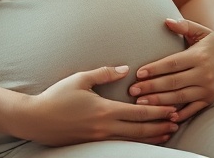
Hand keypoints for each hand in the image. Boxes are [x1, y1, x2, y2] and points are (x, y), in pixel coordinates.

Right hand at [12, 65, 179, 146]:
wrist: (36, 120)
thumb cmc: (56, 97)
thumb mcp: (80, 79)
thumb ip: (104, 73)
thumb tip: (125, 69)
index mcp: (104, 110)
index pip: (138, 112)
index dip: (157, 111)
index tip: (172, 109)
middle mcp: (105, 127)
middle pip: (140, 129)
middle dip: (160, 126)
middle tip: (177, 122)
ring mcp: (99, 138)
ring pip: (132, 139)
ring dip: (151, 136)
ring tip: (166, 133)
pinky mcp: (93, 143)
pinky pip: (120, 144)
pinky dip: (135, 141)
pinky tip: (142, 139)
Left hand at [129, 18, 213, 121]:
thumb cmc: (212, 42)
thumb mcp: (200, 30)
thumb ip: (184, 25)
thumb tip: (166, 20)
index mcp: (199, 56)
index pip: (173, 63)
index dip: (155, 69)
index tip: (139, 73)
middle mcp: (204, 73)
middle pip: (174, 82)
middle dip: (152, 87)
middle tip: (133, 90)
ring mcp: (207, 88)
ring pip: (180, 97)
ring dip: (160, 101)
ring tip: (141, 102)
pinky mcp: (209, 99)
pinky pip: (193, 109)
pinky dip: (180, 114)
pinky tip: (165, 116)